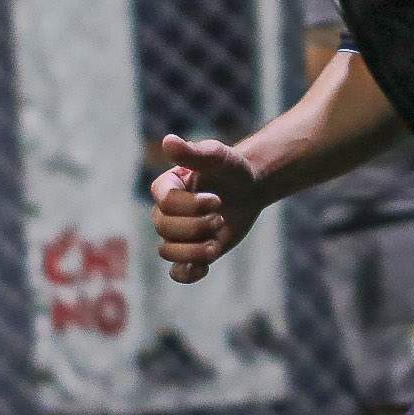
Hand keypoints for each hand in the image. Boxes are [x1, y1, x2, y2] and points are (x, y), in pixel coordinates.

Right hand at [149, 134, 263, 282]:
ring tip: (215, 246)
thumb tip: (168, 140)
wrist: (248, 187)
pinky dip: (188, 274)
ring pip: (168, 252)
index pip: (165, 203)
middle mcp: (166, 212)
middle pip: (165, 228)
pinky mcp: (192, 252)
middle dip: (195, 227)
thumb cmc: (231, 168)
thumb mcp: (217, 156)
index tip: (217, 199)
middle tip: (221, 218)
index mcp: (166, 187)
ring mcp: (178, 234)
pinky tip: (205, 268)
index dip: (191, 206)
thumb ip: (193, 152)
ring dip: (192, 252)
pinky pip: (178, 271)